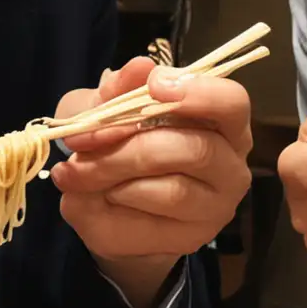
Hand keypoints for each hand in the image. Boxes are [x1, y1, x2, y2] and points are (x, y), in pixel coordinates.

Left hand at [50, 56, 251, 307]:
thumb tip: (137, 68)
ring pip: (173, 191)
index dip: (199, 92)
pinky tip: (87, 199)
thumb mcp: (104, 108)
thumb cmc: (118, 143)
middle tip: (79, 142)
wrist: (111, 206)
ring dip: (113, 177)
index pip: (232, 103)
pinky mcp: (192, 240)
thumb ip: (118, 89)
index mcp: (224, 122)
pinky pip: (149, 226)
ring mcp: (217, 208)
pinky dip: (109, 210)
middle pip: (196, 149)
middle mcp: (232, 165)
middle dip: (128, 144)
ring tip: (74, 173)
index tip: (154, 85)